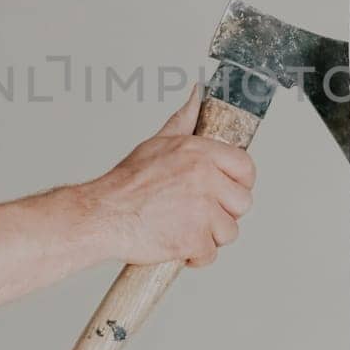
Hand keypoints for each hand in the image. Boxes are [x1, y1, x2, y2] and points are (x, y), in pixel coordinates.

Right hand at [83, 83, 256, 268]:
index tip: (227, 191)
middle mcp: (205, 178)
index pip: (246, 167)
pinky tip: (177, 244)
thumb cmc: (126, 183)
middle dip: (224, 212)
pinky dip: (195, 256)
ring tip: (184, 228)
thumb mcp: (158, 143)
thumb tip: (198, 94)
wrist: (103, 215)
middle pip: (242, 202)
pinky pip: (211, 254)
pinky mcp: (194, 239)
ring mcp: (202, 210)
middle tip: (199, 213)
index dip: (239, 183)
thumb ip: (184, 120)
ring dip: (209, 236)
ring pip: (229, 231)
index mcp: (200, 152)